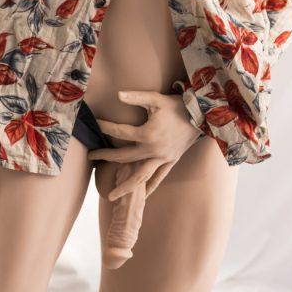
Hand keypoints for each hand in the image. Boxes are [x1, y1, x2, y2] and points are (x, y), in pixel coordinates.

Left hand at [88, 89, 202, 199]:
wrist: (201, 115)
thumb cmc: (177, 105)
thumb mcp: (156, 99)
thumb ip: (136, 97)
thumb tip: (117, 94)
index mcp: (147, 135)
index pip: (120, 132)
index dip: (106, 126)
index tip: (96, 122)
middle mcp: (153, 150)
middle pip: (125, 157)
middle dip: (106, 156)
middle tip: (90, 157)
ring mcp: (163, 158)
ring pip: (140, 177)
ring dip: (125, 186)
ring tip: (111, 196)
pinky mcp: (171, 161)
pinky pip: (158, 178)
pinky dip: (149, 188)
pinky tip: (141, 197)